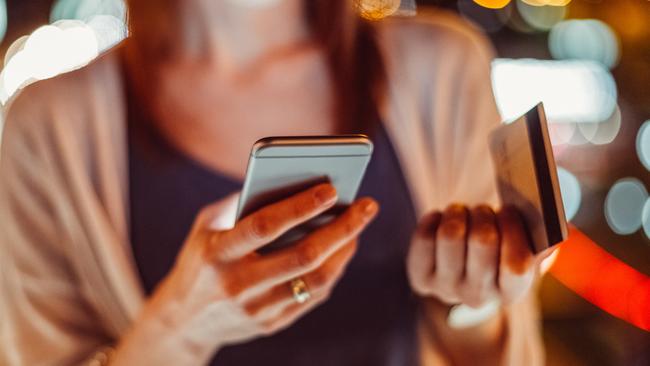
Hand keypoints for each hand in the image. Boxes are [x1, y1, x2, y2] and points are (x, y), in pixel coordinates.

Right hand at [113, 184, 378, 365]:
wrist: (182, 321)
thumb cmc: (200, 259)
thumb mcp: (207, 227)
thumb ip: (242, 204)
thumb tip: (293, 181)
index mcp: (218, 253)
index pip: (265, 226)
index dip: (300, 206)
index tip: (332, 188)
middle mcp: (237, 284)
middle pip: (303, 255)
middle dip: (342, 228)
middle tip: (367, 205)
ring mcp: (255, 309)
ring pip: (314, 280)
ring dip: (344, 251)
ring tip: (358, 227)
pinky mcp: (270, 324)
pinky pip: (312, 297)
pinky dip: (332, 271)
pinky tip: (342, 250)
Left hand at [407, 204, 537, 308]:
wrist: (463, 271)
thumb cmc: (499, 250)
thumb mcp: (525, 248)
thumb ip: (541, 237)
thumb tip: (548, 221)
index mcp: (512, 292)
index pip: (518, 265)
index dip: (513, 229)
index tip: (509, 209)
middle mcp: (478, 296)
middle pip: (483, 241)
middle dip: (484, 214)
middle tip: (483, 210)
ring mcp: (446, 289)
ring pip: (451, 235)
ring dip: (458, 213)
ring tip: (462, 213)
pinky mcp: (420, 278)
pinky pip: (424, 236)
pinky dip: (434, 218)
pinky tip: (441, 219)